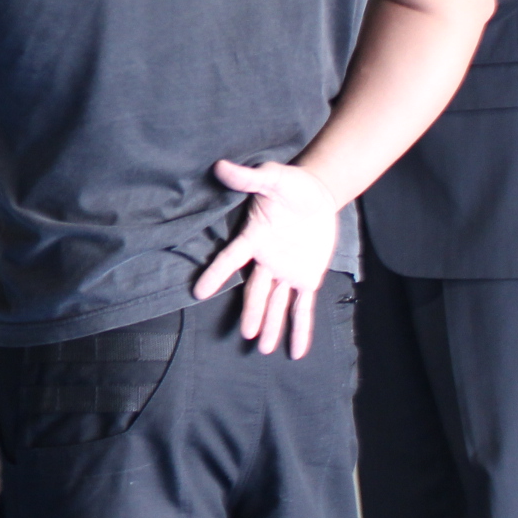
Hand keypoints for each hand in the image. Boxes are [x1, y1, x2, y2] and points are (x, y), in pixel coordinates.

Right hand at [189, 159, 341, 358]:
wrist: (319, 193)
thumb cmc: (292, 184)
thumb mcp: (272, 177)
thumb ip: (248, 177)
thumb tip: (221, 166)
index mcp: (255, 238)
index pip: (231, 259)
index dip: (216, 274)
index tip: (198, 292)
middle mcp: (267, 260)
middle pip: (256, 291)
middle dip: (252, 312)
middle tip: (244, 333)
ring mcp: (286, 271)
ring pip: (276, 304)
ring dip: (270, 325)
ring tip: (262, 348)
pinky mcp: (306, 277)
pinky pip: (303, 307)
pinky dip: (301, 329)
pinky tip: (297, 351)